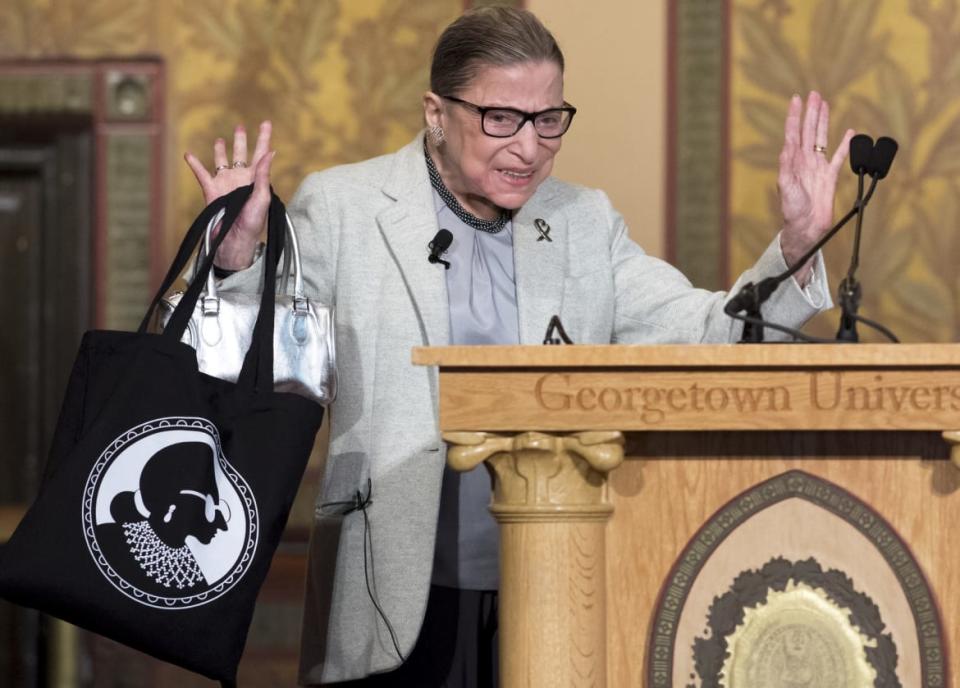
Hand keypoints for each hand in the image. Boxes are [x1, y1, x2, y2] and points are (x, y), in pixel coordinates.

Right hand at [184, 121, 274, 269]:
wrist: (234, 239)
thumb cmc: (252, 223)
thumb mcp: (262, 198)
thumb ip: (264, 175)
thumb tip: (270, 153)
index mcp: (256, 178)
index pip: (261, 154)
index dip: (264, 138)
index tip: (266, 123)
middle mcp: (240, 178)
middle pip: (241, 153)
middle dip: (241, 140)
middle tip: (240, 126)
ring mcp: (225, 183)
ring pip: (221, 161)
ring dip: (220, 150)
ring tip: (220, 140)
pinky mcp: (211, 190)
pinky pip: (201, 173)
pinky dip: (194, 163)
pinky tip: (188, 154)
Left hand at [777, 92, 854, 284]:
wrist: (806, 227)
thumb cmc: (792, 210)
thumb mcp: (786, 187)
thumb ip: (787, 167)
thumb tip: (788, 148)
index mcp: (792, 161)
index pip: (793, 133)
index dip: (795, 116)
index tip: (796, 99)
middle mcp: (804, 161)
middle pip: (808, 131)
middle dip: (811, 112)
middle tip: (814, 94)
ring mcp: (817, 167)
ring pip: (822, 138)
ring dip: (823, 121)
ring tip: (825, 105)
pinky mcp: (830, 176)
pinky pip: (838, 157)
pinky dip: (844, 145)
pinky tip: (849, 132)